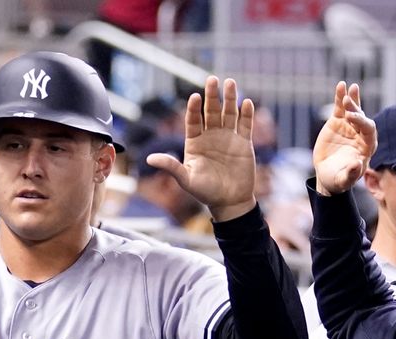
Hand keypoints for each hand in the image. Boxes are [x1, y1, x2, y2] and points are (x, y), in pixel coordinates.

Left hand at [147, 76, 255, 221]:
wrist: (229, 202)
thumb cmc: (205, 192)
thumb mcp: (186, 179)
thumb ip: (170, 166)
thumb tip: (149, 159)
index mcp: (195, 143)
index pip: (193, 121)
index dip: (194, 109)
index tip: (194, 97)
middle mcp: (211, 137)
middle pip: (211, 112)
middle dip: (212, 96)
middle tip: (212, 79)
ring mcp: (228, 138)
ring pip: (229, 114)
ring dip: (230, 99)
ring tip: (230, 83)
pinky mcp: (244, 144)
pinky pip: (245, 126)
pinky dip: (246, 114)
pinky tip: (246, 102)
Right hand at [313, 82, 376, 195]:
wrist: (328, 175)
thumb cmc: (338, 180)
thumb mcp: (344, 180)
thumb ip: (352, 173)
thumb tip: (358, 163)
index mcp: (367, 146)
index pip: (369, 130)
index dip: (362, 123)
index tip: (350, 118)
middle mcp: (361, 134)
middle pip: (362, 118)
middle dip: (355, 110)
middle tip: (347, 104)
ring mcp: (349, 127)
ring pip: (353, 110)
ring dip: (351, 100)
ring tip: (347, 89)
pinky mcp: (337, 123)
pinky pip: (340, 108)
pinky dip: (340, 97)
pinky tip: (341, 86)